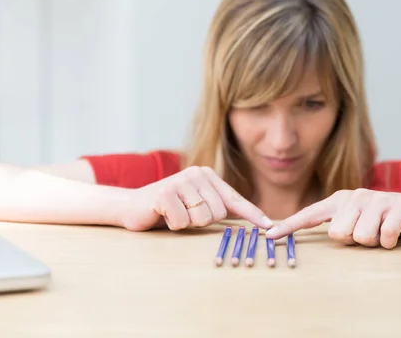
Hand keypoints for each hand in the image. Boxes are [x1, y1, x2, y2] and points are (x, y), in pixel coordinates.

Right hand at [118, 166, 273, 231]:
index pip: (234, 198)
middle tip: (185, 214)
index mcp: (207, 175)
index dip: (252, 214)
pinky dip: (173, 224)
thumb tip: (254, 218)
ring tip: (175, 214)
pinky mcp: (164, 193)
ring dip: (187, 224)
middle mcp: (196, 174)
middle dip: (202, 221)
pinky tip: (164, 215)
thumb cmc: (170, 208)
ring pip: (202, 218)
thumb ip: (222, 207)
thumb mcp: (199, 205)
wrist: (132, 206)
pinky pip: (182, 222)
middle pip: (218, 213)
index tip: (268, 226)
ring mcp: (180, 181)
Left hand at [265, 189, 400, 247]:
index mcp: (340, 200)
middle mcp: (356, 196)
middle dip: (354, 241)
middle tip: (367, 233)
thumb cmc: (380, 220)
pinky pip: (385, 234)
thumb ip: (335, 226)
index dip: (290, 226)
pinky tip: (393, 235)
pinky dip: (389, 242)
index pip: (310, 214)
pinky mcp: (399, 206)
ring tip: (381, 232)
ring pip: (362, 236)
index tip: (269, 236)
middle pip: (339, 233)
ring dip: (373, 242)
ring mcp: (378, 199)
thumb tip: (311, 238)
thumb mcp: (354, 221)